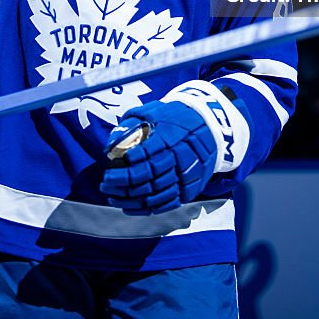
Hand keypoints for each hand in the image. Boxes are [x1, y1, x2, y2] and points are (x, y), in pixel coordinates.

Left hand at [100, 100, 216, 214]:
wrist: (212, 126)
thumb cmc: (178, 116)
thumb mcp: (156, 110)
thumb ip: (134, 121)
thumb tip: (113, 139)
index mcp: (169, 138)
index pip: (144, 157)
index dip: (125, 165)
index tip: (109, 167)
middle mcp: (178, 159)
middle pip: (147, 177)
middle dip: (123, 183)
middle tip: (105, 184)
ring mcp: (186, 176)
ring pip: (155, 194)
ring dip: (131, 199)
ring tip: (113, 198)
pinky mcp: (190, 188)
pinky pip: (166, 203)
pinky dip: (147, 208)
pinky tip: (131, 207)